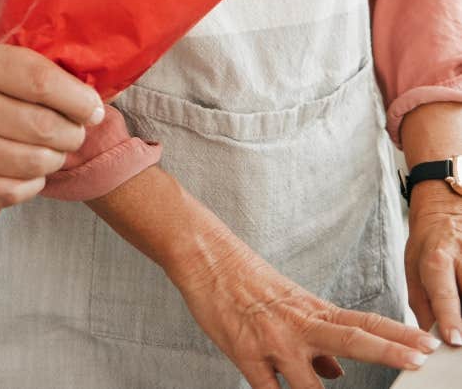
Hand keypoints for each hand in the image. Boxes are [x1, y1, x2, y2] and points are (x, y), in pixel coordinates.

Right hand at [0, 40, 103, 209]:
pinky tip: (30, 174)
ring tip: (54, 154)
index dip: (75, 97)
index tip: (93, 108)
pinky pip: (11, 192)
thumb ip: (23, 72)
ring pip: (30, 162)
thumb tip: (87, 97)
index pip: (37, 79)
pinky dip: (32, 185)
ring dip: (54, 160)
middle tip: (75, 134)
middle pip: (40, 125)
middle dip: (71, 133)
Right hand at [167, 200, 437, 388]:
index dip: (396, 335)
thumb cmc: (247, 281)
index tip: (425, 345)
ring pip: (310, 385)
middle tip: (419, 360)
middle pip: (352, 339)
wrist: (206, 255)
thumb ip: (316, 339)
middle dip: (388, 351)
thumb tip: (338, 375)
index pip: (363, 324)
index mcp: (312, 311)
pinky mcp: (245, 355)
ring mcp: (274, 341)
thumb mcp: (288, 304)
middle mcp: (299, 324)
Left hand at [406, 183, 461, 345]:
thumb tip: (432, 342)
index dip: (449, 317)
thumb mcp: (413, 271)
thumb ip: (424, 308)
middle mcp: (461, 256)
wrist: (444, 211)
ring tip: (460, 323)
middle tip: (459, 343)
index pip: (443, 292)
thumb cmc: (426, 246)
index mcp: (436, 261)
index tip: (455, 340)